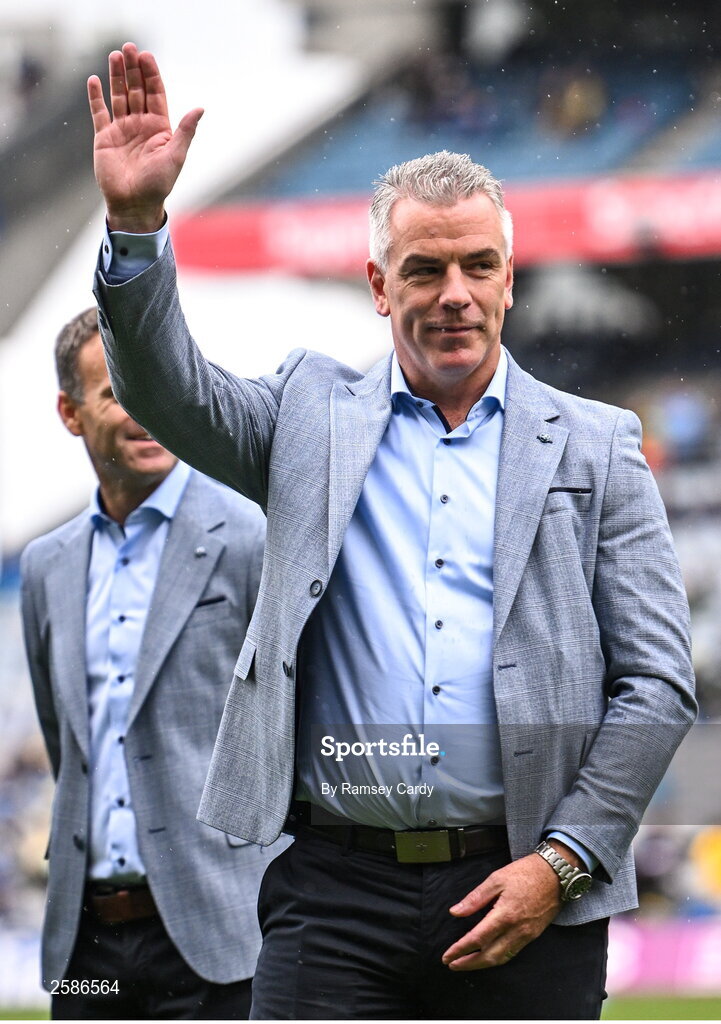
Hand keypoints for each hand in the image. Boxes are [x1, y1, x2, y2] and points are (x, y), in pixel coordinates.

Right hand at [87, 42, 203, 231]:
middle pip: (136, 90)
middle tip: (129, 47)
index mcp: (159, 128)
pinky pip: (99, 113)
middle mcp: (141, 125)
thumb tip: (200, 109)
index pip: (155, 94)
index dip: (151, 75)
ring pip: (119, 97)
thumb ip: (186, 131)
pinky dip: (96, 97)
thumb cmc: (158, 184)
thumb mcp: (176, 156)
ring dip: (116, 76)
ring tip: (114, 55)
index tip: (146, 56)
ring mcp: (122, 130)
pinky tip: (94, 79)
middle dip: (133, 69)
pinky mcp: (104, 138)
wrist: (134, 204)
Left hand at [441, 851, 562, 970]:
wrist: (556, 875)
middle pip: (489, 956)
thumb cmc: (525, 873)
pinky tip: (488, 956)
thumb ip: (475, 898)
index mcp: (505, 914)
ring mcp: (527, 935)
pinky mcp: (533, 935)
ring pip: (502, 958)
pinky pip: (512, 953)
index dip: (460, 949)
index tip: (447, 956)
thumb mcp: (496, 879)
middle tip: (452, 964)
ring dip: (482, 964)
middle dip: (469, 963)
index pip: (478, 938)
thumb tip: (455, 912)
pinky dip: (497, 958)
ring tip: (466, 963)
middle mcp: (516, 930)